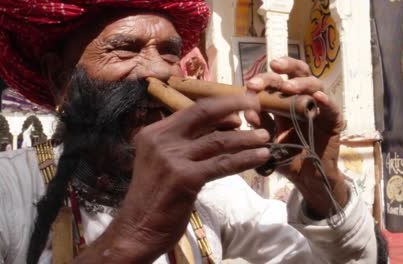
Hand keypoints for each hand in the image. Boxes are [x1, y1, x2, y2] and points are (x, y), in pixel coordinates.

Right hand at [77, 95, 270, 262]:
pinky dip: (245, 159)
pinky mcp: (185, 178)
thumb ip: (186, 143)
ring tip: (264, 137)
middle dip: (234, 105)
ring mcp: (172, 158)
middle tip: (257, 105)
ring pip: (218, 140)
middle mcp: (161, 140)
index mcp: (154, 132)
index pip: (192, 109)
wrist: (138, 228)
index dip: (220, 104)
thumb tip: (224, 126)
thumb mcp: (163, 161)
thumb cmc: (153, 196)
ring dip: (246, 138)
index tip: (241, 104)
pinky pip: (222, 164)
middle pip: (204, 113)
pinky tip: (260, 157)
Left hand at [245, 57, 347, 217]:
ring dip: (301, 83)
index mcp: (284, 101)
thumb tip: (248, 111)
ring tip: (288, 87)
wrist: (305, 178)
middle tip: (273, 68)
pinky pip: (332, 108)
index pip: (276, 80)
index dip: (264, 79)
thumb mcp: (268, 141)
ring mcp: (319, 108)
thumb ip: (260, 125)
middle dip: (286, 66)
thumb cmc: (285, 156)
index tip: (250, 84)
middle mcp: (303, 99)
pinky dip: (326, 101)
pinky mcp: (333, 120)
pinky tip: (318, 97)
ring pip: (316, 84)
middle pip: (298, 73)